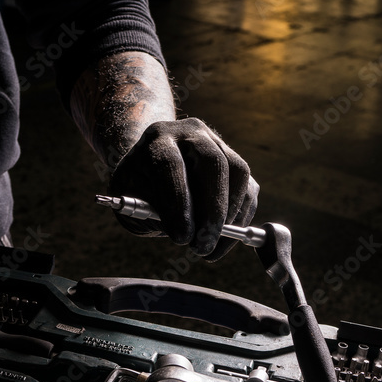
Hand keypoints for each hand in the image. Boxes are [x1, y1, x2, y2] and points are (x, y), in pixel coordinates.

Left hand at [109, 118, 256, 261]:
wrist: (151, 169)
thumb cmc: (139, 188)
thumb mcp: (132, 200)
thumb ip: (152, 213)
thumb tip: (188, 232)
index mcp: (157, 140)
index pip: (171, 164)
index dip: (179, 202)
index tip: (182, 237)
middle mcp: (190, 133)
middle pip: (213, 163)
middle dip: (212, 210)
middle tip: (203, 245)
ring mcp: (217, 143)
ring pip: (238, 173)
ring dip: (230, 216)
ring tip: (211, 248)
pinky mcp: (235, 162)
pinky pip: (249, 188)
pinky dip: (240, 218)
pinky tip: (223, 240)